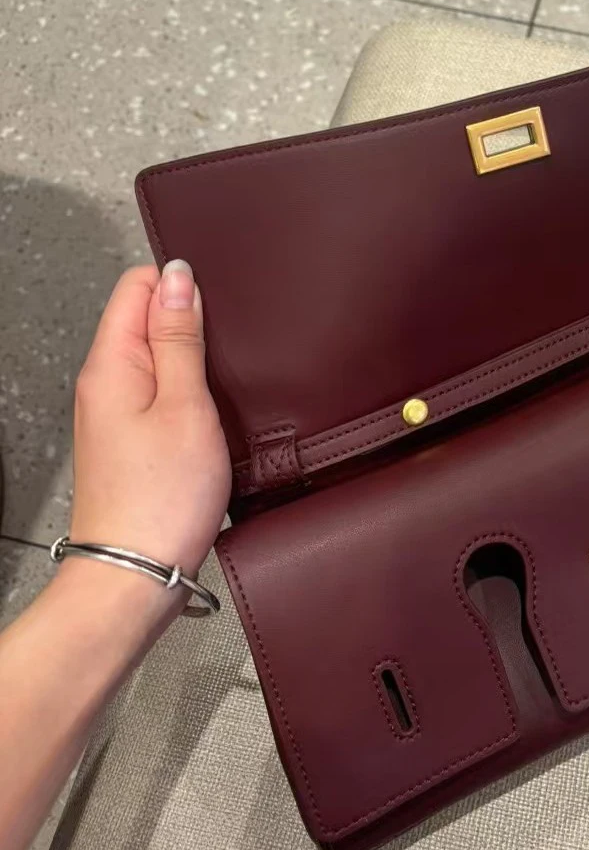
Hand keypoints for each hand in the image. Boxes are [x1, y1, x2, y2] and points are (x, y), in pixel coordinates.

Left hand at [69, 261, 230, 586]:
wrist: (137, 571)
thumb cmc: (162, 498)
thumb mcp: (185, 404)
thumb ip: (181, 338)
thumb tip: (177, 278)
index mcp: (110, 364)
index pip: (136, 286)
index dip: (179, 287)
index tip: (216, 315)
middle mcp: (103, 384)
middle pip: (144, 320)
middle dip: (189, 324)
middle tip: (224, 357)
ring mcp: (114, 414)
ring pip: (155, 359)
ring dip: (192, 362)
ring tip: (221, 388)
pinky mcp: (130, 442)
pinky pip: (159, 394)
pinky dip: (187, 394)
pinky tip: (209, 416)